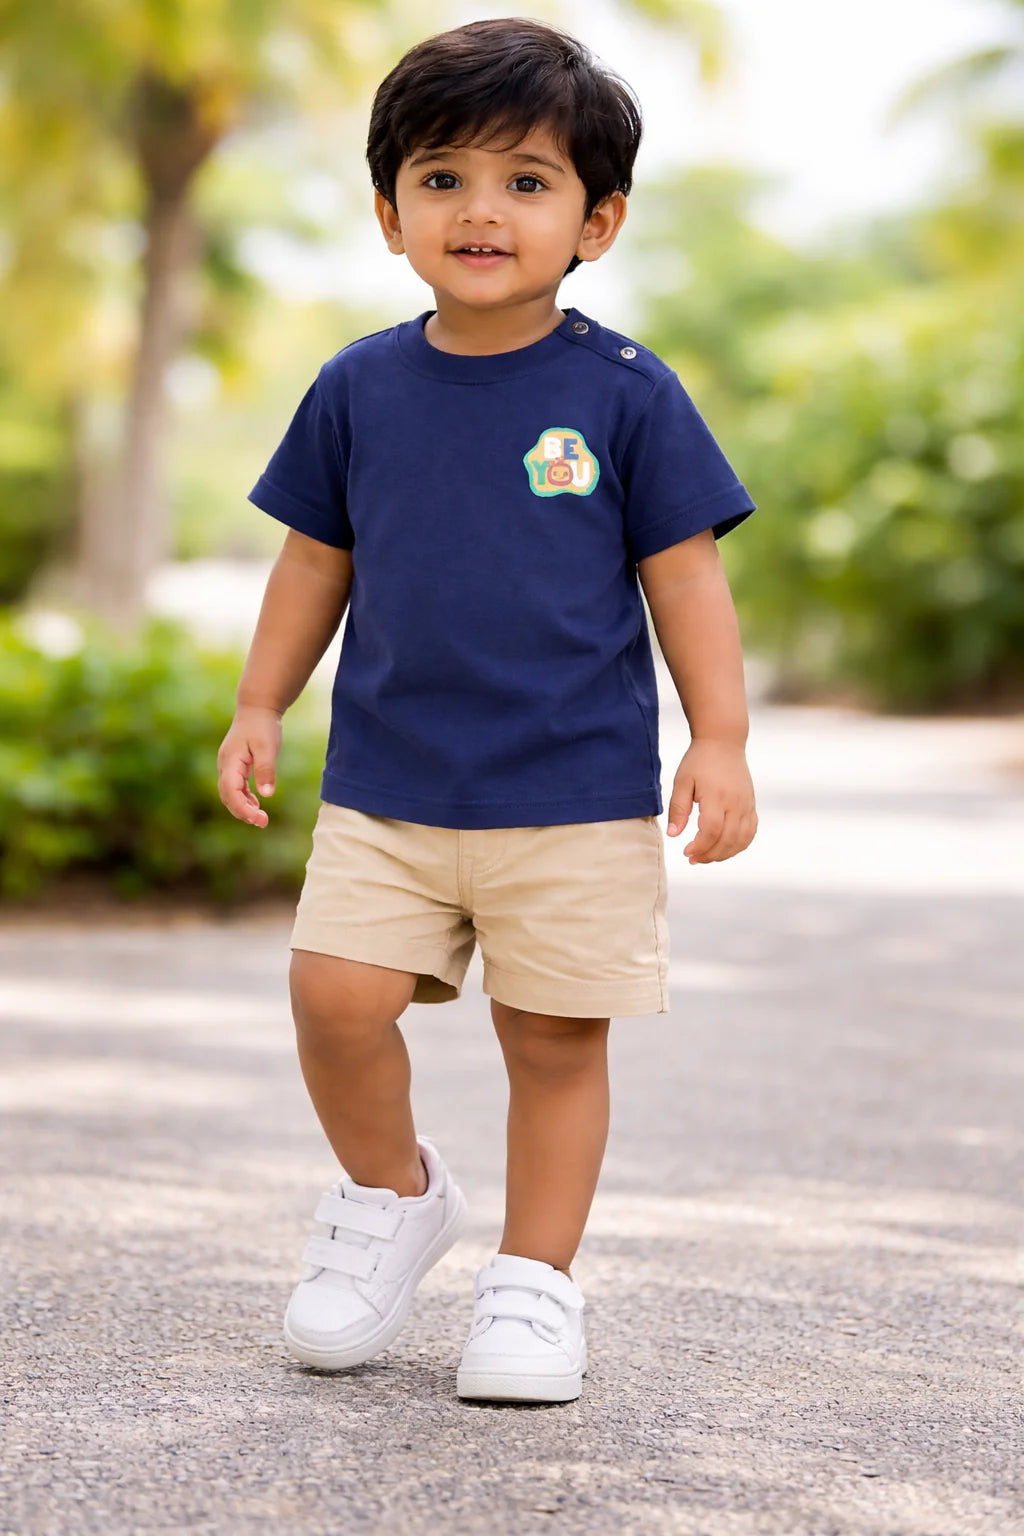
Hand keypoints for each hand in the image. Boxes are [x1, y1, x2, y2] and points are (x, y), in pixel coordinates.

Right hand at [217, 705, 282, 827]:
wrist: (257, 709)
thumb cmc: (263, 726)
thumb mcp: (267, 747)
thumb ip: (266, 770)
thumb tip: (266, 795)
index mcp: (230, 761)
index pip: (231, 791)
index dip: (242, 808)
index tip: (258, 819)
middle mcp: (225, 766)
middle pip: (227, 796)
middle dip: (243, 812)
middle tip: (263, 823)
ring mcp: (228, 766)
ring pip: (230, 794)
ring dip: (243, 807)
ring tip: (261, 819)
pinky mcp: (235, 766)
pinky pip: (235, 788)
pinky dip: (244, 798)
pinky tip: (256, 805)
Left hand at [666, 739, 757, 863]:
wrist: (723, 742)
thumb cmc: (699, 761)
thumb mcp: (682, 781)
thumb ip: (678, 808)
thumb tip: (674, 835)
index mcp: (716, 796)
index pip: (712, 830)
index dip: (700, 846)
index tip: (686, 852)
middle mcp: (735, 802)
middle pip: (728, 839)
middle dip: (710, 855)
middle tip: (693, 859)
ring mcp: (746, 804)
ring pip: (742, 839)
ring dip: (725, 854)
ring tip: (707, 856)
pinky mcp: (751, 804)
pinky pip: (750, 832)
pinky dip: (739, 845)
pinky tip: (724, 848)